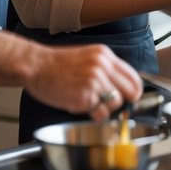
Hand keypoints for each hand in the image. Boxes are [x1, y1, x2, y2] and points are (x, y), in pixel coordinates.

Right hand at [24, 44, 141, 120]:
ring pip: (114, 104)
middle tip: (110, 103)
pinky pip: (98, 113)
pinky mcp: (84, 97)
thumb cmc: (56, 64)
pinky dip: (90, 113)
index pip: (133, 76)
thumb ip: (105, 68)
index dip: (136, 90)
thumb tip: (120, 84)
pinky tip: (78, 104)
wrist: (34, 65)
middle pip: (129, 92)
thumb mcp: (87, 56)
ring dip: (104, 108)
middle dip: (123, 101)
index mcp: (105, 56)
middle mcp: (102, 67)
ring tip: (87, 102)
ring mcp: (93, 82)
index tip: (134, 97)